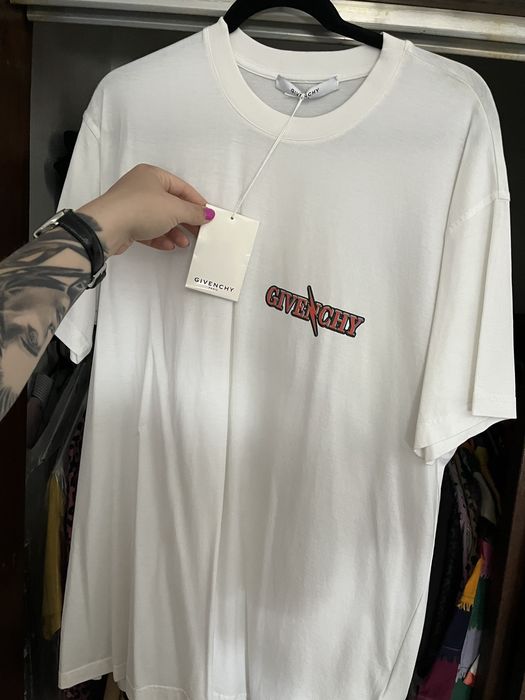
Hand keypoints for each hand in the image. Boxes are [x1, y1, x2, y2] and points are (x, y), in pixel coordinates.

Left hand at [76, 163, 214, 256]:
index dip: (196, 202)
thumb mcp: (175, 209)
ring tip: (184, 243)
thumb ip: (193, 212)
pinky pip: (148, 230)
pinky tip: (169, 246)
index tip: (208, 216)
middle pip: (170, 204)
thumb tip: (207, 214)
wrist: (108, 226)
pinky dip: (160, 237)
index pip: (181, 187)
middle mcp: (141, 187)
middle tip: (198, 232)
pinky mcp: (126, 223)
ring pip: (159, 219)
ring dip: (174, 232)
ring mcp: (132, 206)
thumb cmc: (142, 209)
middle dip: (185, 220)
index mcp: (152, 175)